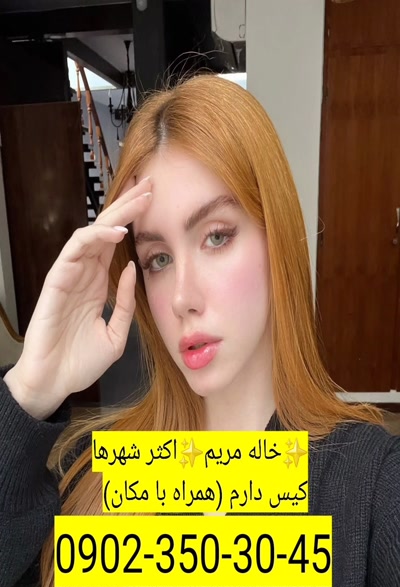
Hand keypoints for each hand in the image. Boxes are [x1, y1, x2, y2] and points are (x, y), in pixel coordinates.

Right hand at [4, 177, 151, 418]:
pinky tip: (117, 231)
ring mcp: (69, 276)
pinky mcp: (56, 282)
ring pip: (92, 232)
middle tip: (149, 184)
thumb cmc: (79, 362)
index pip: (116, 242)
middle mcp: (83, 274)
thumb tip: (133, 268)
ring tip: (139, 199)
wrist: (54, 383)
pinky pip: (75, 250)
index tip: (156, 202)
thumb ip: (125, 301)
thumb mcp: (116, 332)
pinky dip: (95, 237)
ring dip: (116, 213)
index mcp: (97, 284)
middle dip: (128, 205)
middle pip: (106, 229)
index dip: (134, 220)